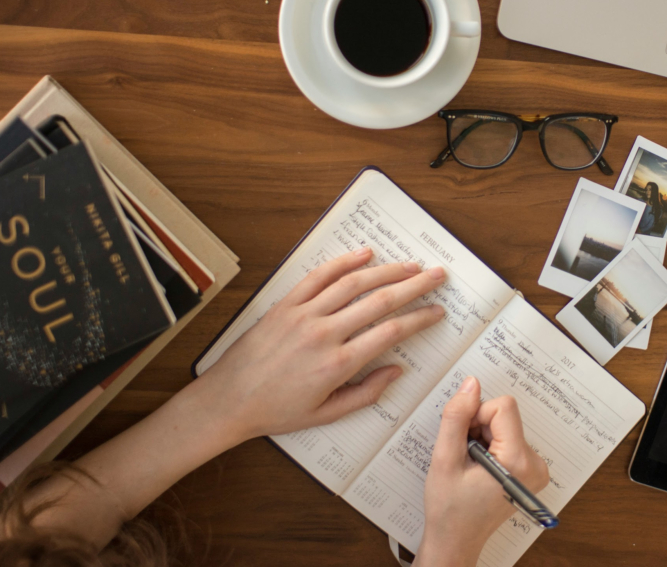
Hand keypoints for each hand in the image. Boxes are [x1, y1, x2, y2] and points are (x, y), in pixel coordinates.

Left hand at [197, 247, 446, 442]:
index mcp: (338, 365)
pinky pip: (318, 276)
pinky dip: (343, 262)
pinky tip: (364, 254)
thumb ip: (366, 393)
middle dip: (414, 285)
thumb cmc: (276, 411)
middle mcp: (324, 334)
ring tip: (410, 264)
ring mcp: (303, 315)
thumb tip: (397, 371)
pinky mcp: (286, 305)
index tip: (437, 311)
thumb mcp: (326, 414)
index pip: (391, 332)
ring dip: (387, 270)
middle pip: (380, 301)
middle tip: (437, 275)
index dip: (420, 319)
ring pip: (353, 283)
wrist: (228, 400)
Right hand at [416, 377, 549, 566]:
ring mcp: (536, 468)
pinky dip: (490, 446)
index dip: (476, 416)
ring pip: (505, 425)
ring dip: (482, 437)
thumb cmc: (449, 508)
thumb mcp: (445, 459)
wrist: (456, 540)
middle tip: (464, 456)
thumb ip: (457, 417)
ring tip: (470, 466)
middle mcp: (535, 464)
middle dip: (478, 428)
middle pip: (505, 416)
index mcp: (519, 461)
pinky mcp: (530, 470)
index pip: (503, 407)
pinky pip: (509, 438)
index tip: (464, 440)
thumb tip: (471, 384)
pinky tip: (479, 468)